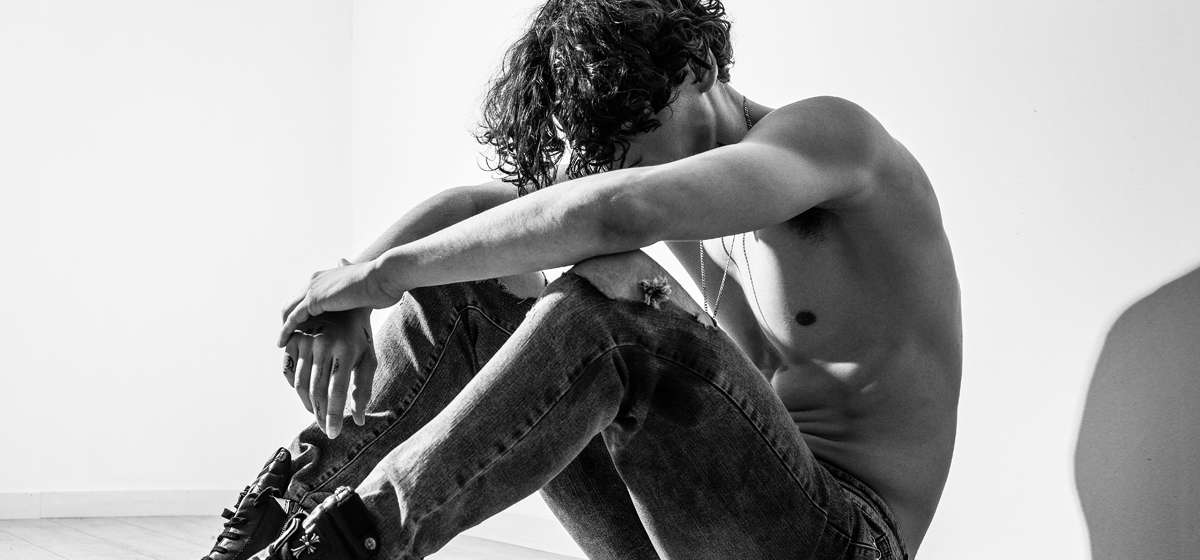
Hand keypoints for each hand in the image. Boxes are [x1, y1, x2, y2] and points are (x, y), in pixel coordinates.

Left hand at [278, 258, 397, 346]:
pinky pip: (292, 318)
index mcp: (325, 277)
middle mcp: (315, 280)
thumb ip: (355, 283)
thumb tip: (351, 270)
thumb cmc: (381, 283)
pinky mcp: (313, 300)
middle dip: (288, 320)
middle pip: (292, 303)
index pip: (305, 296)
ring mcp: (312, 289)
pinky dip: (285, 331)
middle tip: (289, 339)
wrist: (383, 277)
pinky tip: (283, 343)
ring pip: (288, 311)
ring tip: (284, 344)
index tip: (301, 328)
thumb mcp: (365, 283)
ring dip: (284, 327)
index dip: (300, 312)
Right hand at [282, 307, 376, 438]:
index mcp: (346, 350)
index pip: (337, 391)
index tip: (332, 433)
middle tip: (323, 427)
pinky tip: (304, 394)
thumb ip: (363, 388)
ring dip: (306, 403)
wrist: (343, 303)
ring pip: (300, 384)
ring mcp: (305, 340)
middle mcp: (323, 344)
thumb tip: (358, 419)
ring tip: (316, 413)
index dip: (333, 415)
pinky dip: (293, 386)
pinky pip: (288, 370)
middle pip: (317, 390)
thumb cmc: (360, 336)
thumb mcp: (367, 358)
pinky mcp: (293, 338)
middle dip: (319, 414)